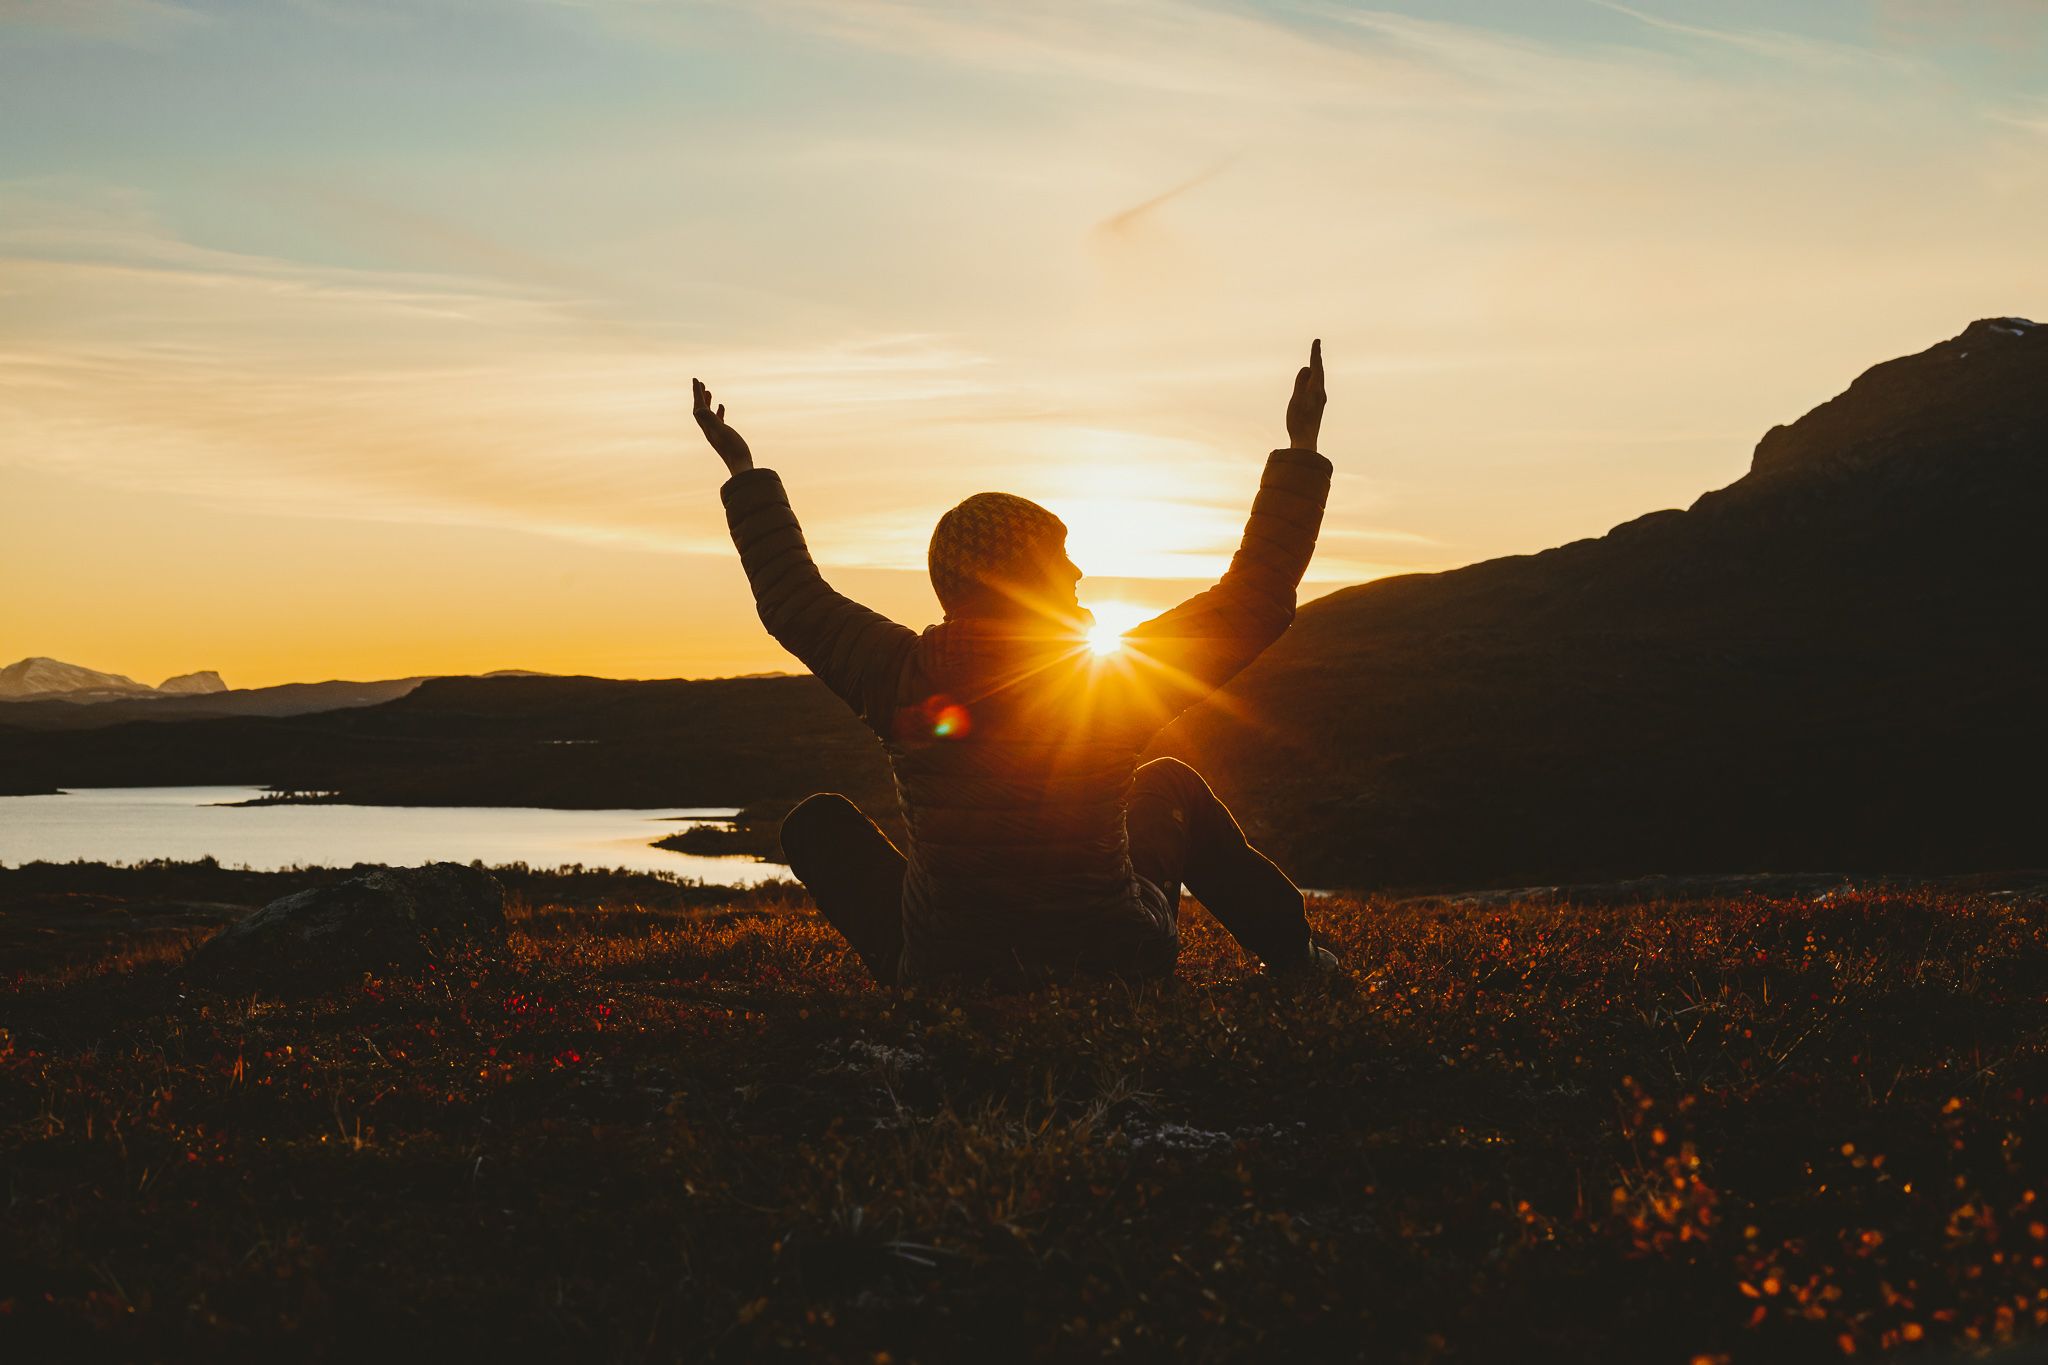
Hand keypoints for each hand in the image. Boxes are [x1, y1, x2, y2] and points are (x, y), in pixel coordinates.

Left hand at [692, 378, 754, 475]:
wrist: (741, 467)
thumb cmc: (733, 449)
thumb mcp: (722, 432)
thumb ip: (711, 420)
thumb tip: (698, 409)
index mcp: (707, 427)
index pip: (699, 407)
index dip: (696, 393)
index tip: (696, 379)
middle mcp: (709, 430)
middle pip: (700, 410)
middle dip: (699, 396)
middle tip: (700, 383)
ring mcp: (716, 434)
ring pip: (708, 415)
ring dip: (707, 402)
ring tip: (709, 392)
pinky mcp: (724, 437)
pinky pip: (718, 420)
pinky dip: (718, 411)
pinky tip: (722, 407)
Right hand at [1284, 338, 1324, 452]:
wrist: (1306, 441)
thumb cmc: (1298, 421)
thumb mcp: (1296, 400)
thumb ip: (1301, 383)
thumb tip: (1307, 368)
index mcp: (1316, 389)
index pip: (1316, 367)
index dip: (1315, 353)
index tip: (1317, 341)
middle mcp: (1320, 393)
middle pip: (1320, 372)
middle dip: (1317, 358)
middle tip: (1317, 346)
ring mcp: (1320, 400)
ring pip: (1320, 379)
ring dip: (1317, 368)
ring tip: (1315, 361)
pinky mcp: (1317, 407)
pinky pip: (1317, 387)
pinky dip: (1315, 378)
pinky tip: (1313, 383)